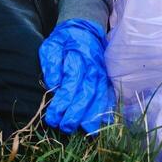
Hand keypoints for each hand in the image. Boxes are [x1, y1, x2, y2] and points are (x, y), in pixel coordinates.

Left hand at [39, 19, 115, 133]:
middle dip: (77, 113)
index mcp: (78, 57)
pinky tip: (104, 123)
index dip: (63, 102)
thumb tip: (53, 84)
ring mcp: (103, 74)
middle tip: (65, 127)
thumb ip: (52, 63)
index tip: (53, 117)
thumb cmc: (64, 40)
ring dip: (94, 116)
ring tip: (86, 132)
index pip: (71, 83)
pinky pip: (110, 96)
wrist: (86, 29)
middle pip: (87, 93)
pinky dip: (107, 110)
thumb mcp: (52, 46)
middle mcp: (94, 67)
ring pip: (101, 97)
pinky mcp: (108, 79)